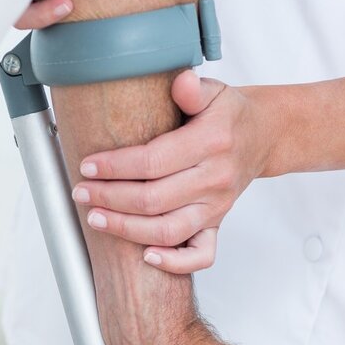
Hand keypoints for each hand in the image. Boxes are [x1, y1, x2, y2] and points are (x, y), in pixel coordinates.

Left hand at [71, 71, 277, 272]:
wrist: (263, 136)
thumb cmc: (229, 113)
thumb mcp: (215, 91)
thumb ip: (194, 89)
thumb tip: (181, 82)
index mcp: (211, 143)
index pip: (154, 161)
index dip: (116, 167)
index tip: (88, 166)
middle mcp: (215, 179)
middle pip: (154, 200)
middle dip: (110, 198)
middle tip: (81, 192)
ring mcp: (217, 206)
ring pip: (168, 230)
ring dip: (127, 229)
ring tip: (96, 218)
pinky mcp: (218, 223)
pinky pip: (201, 255)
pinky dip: (174, 262)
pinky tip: (146, 256)